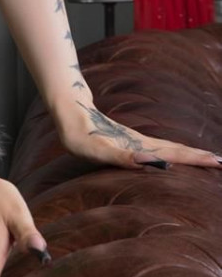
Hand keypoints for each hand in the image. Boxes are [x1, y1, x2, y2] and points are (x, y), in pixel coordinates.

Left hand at [55, 94, 221, 170]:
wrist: (70, 114)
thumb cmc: (81, 135)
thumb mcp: (99, 151)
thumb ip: (122, 158)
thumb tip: (149, 163)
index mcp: (139, 148)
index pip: (174, 154)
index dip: (196, 160)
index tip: (218, 162)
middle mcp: (141, 145)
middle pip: (176, 151)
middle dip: (199, 158)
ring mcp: (136, 143)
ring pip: (169, 149)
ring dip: (189, 155)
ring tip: (208, 159)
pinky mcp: (127, 143)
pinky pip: (155, 149)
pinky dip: (170, 153)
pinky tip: (174, 157)